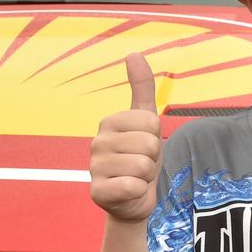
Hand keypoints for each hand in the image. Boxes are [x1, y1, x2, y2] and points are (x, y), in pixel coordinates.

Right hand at [89, 53, 162, 222]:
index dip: (156, 137)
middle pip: (149, 144)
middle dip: (153, 159)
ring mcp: (94, 168)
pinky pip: (132, 187)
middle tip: (142, 166)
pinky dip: (137, 193)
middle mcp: (97, 142)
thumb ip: (141, 87)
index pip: (151, 122)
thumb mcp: (146, 122)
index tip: (145, 146)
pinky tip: (127, 193)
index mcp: (109, 121)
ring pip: (143, 166)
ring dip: (146, 176)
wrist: (133, 200)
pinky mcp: (97, 192)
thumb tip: (133, 52)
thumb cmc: (140, 157)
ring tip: (135, 178)